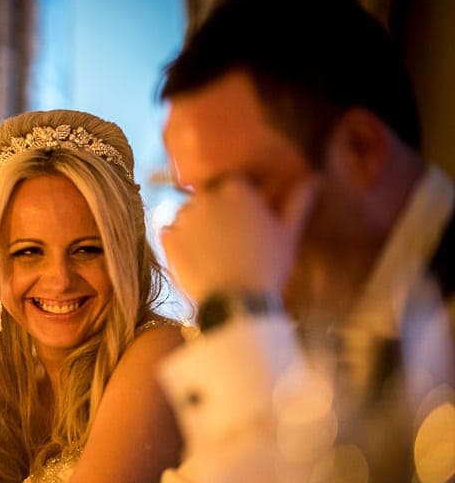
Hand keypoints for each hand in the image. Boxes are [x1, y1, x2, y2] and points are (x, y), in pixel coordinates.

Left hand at [161, 176, 316, 302]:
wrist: (237, 303)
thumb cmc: (268, 268)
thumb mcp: (288, 234)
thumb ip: (298, 202)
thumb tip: (314, 179)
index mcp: (237, 189)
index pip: (233, 186)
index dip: (239, 205)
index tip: (246, 225)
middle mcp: (207, 197)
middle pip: (209, 199)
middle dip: (216, 214)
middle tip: (229, 244)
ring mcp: (184, 217)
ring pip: (188, 215)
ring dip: (196, 227)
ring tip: (213, 255)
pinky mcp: (167, 238)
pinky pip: (170, 233)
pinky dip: (179, 243)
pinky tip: (196, 260)